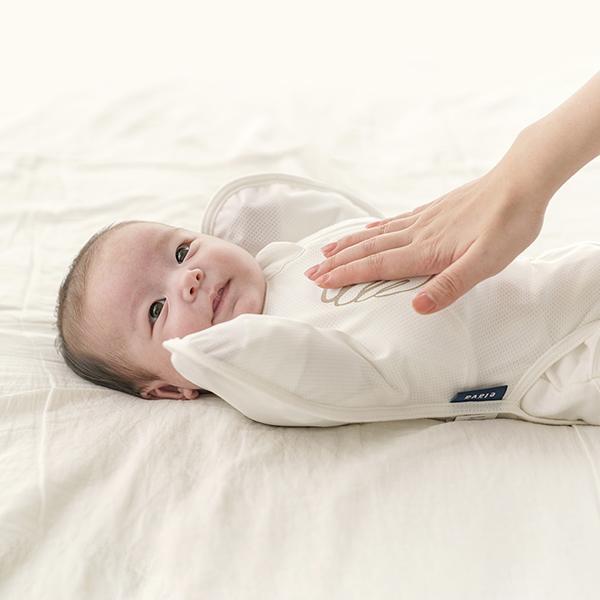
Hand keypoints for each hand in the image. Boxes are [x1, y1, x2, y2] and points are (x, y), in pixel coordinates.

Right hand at [304, 165, 548, 314]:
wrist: (522, 181)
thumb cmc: (508, 223)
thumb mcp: (487, 262)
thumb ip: (450, 285)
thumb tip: (417, 307)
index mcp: (427, 250)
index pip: (378, 265)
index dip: (348, 274)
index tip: (322, 282)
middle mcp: (418, 233)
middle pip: (369, 249)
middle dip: (338, 262)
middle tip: (312, 271)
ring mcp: (423, 219)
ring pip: (376, 233)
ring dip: (349, 244)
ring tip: (327, 251)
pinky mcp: (432, 210)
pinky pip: (393, 220)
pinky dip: (374, 227)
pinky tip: (369, 228)